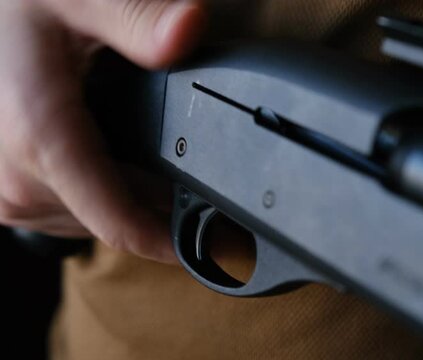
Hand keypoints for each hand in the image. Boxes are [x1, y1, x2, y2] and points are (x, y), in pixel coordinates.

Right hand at [0, 0, 206, 262]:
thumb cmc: (13, 11)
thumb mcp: (77, 0)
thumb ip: (137, 20)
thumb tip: (189, 29)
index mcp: (40, 141)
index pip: (120, 223)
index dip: (175, 240)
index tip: (219, 246)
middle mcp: (15, 181)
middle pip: (118, 219)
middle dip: (164, 206)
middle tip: (203, 183)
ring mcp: (5, 195)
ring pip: (94, 221)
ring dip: (131, 200)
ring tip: (157, 165)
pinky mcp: (4, 197)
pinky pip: (69, 214)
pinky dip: (100, 195)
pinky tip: (111, 162)